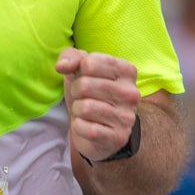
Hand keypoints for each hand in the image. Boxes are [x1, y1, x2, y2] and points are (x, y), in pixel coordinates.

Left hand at [56, 48, 141, 162]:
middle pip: (84, 85)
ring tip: (86, 112)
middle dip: (75, 92)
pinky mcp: (118, 137)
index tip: (86, 78)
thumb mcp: (80, 70)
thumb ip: (71, 57)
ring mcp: (127, 117)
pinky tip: (88, 126)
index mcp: (127, 71)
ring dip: (77, 110)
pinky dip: (78, 127)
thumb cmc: (90, 94)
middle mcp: (132, 93)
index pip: (90, 63)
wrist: (100, 130)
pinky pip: (84, 127)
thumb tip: (62, 67)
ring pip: (84, 107)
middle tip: (83, 98)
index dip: (79, 71)